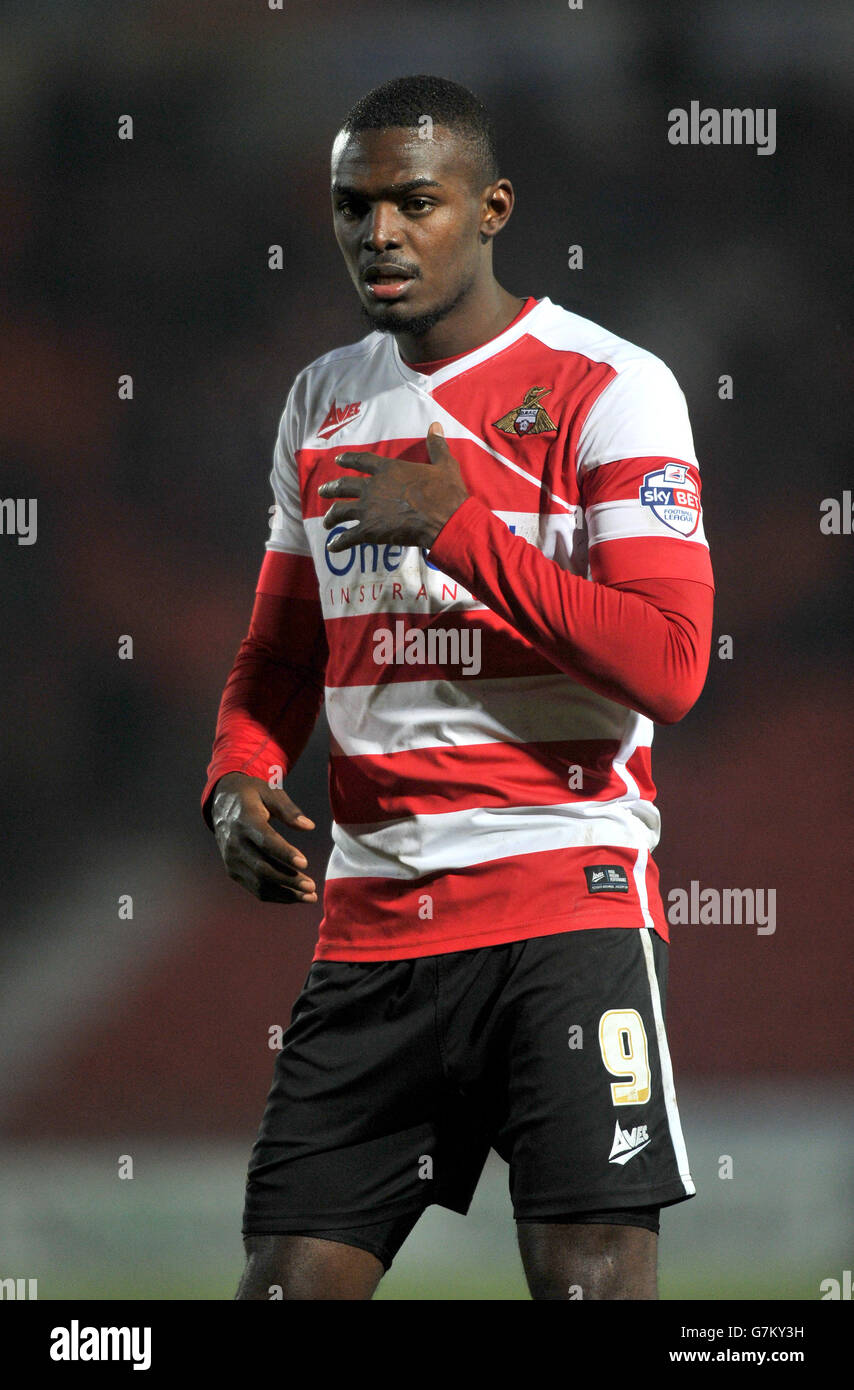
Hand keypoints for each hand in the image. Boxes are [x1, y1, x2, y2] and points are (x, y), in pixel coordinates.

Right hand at [211, 772, 317, 903]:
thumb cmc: (252, 795)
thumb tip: (309, 826)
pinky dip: (275, 895)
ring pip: (259, 883)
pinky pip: (254, 888)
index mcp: (244, 820)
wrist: (221, 802)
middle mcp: (235, 843)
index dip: (285, 853)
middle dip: (288, 880)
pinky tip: (294, 896)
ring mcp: (232, 859)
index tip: (305, 863)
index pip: (265, 841)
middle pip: (262, 868)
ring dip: (285, 893)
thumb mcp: (270, 793)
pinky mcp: (233, 870)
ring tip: (309, 896)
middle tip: (311, 887)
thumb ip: (289, 810)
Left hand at [318, 421, 467, 550]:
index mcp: (388, 470)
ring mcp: (368, 509)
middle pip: (343, 486)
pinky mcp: (369, 531)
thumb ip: (436, 445)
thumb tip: (435, 425)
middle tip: (322, 491)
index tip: (337, 460)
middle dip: (331, 488)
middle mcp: (373, 487)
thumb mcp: (444, 464)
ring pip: (340, 511)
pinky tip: (332, 547)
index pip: (362, 460)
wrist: (444, 519)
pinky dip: (339, 543)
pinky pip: (348, 537)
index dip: (348, 459)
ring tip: (326, 523)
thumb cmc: (445, 492)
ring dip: (331, 517)